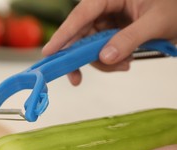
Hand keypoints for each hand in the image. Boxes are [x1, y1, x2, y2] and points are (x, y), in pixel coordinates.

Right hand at [42, 0, 176, 85]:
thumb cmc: (176, 7)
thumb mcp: (156, 22)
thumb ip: (130, 39)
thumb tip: (105, 56)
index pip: (82, 14)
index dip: (64, 34)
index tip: (50, 51)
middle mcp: (106, 6)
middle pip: (81, 33)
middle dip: (82, 57)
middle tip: (75, 78)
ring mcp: (109, 19)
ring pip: (90, 45)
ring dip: (101, 61)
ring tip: (124, 65)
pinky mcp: (113, 31)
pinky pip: (102, 49)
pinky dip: (110, 61)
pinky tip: (125, 61)